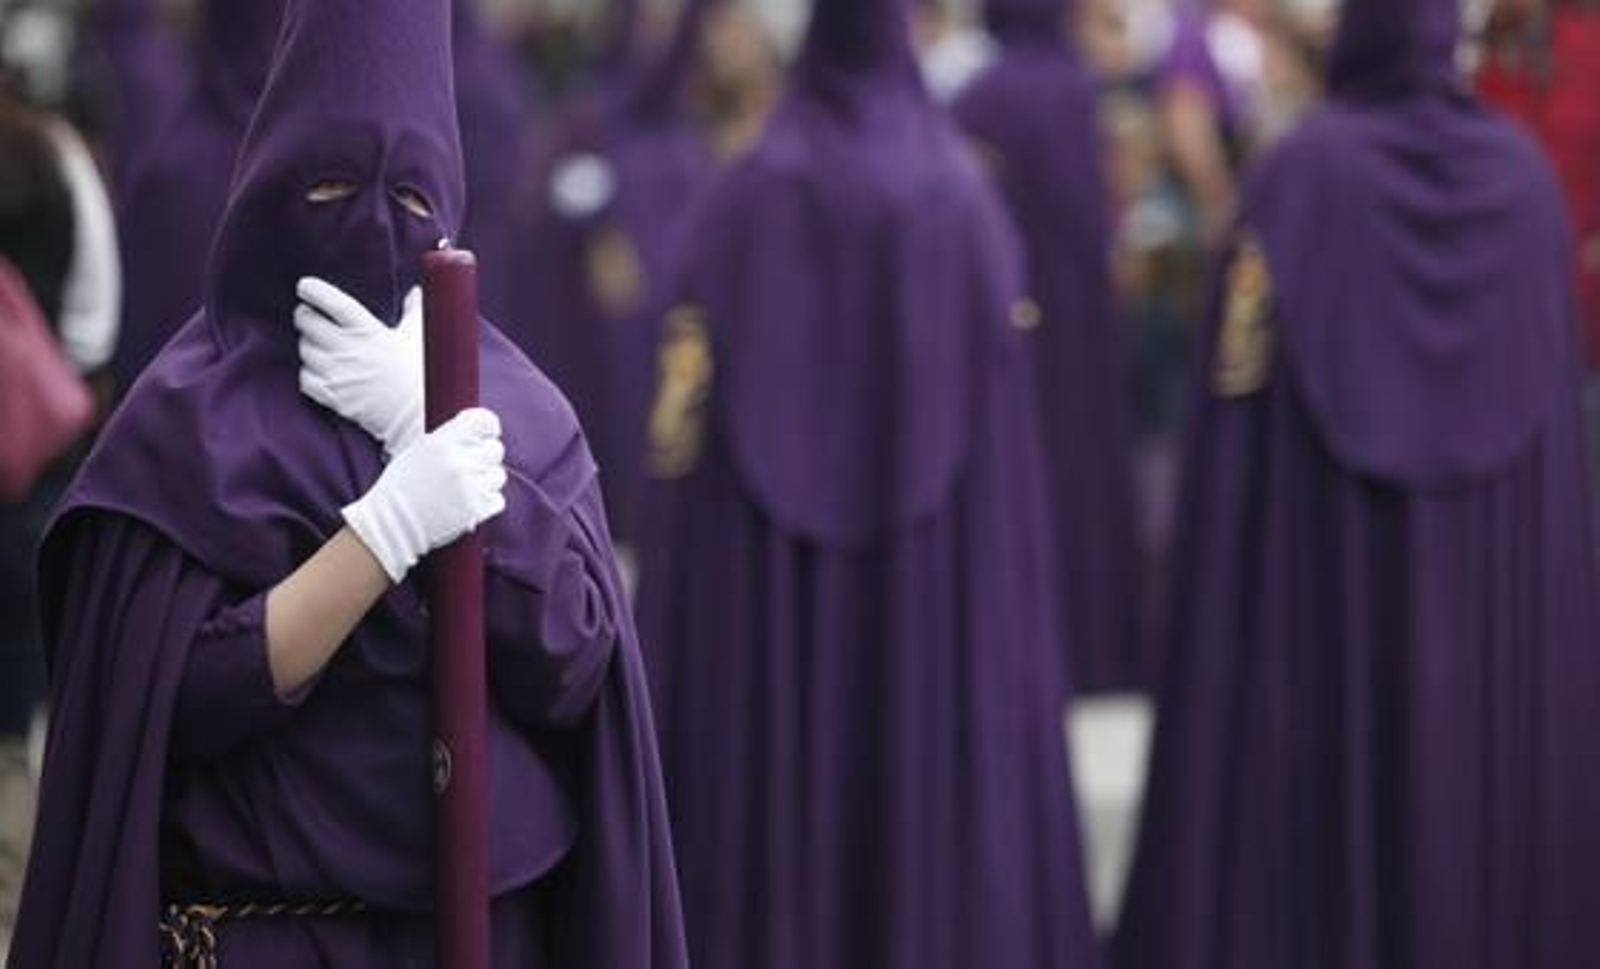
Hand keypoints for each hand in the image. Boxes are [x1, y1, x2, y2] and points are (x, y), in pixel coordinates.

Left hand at [296, 277, 423, 455]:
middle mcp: (348, 349)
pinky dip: (308, 372)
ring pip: (304, 349)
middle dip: (305, 315)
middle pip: (308, 322)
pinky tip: (319, 370)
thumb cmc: (422, 374)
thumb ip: (415, 312)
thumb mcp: (420, 337)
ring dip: (308, 344)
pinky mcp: (332, 396)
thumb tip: (416, 294)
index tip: (305, 286)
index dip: (315, 291)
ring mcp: (337, 373)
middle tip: (310, 316)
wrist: (419, 417)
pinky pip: (305, 378)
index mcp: (369, 331)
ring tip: (319, 344)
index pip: (333, 303)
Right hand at [342, 408, 506, 583]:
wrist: (390, 523)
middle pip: (496, 449)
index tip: (486, 435)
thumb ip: (449, 439)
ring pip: (499, 475)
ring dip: (487, 481)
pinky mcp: (476, 510)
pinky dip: (488, 501)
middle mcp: (459, 461)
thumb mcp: (418, 450)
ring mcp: (470, 487)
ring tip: (467, 487)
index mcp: (442, 442)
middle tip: (471, 466)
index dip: (489, 427)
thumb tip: (478, 432)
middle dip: (486, 457)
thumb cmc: (401, 486)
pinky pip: (498, 499)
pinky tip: (470, 502)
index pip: (484, 420)